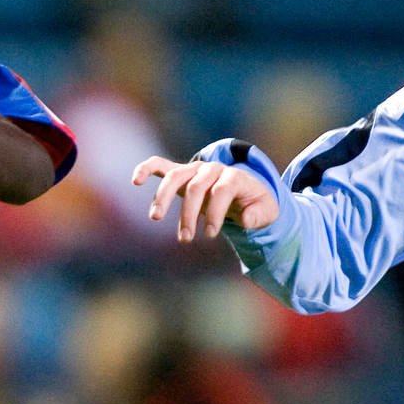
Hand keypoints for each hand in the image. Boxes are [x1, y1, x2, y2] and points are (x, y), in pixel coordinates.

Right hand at [132, 155, 279, 240]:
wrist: (244, 192)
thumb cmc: (254, 204)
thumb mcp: (268, 211)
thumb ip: (260, 215)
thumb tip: (244, 219)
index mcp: (235, 176)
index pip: (221, 191)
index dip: (215, 213)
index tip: (210, 235)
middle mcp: (213, 169)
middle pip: (195, 187)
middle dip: (188, 214)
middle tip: (185, 238)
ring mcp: (194, 169)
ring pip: (175, 177)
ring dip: (163, 197)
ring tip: (155, 218)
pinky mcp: (180, 173)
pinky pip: (160, 165)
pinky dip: (146, 169)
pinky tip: (135, 180)